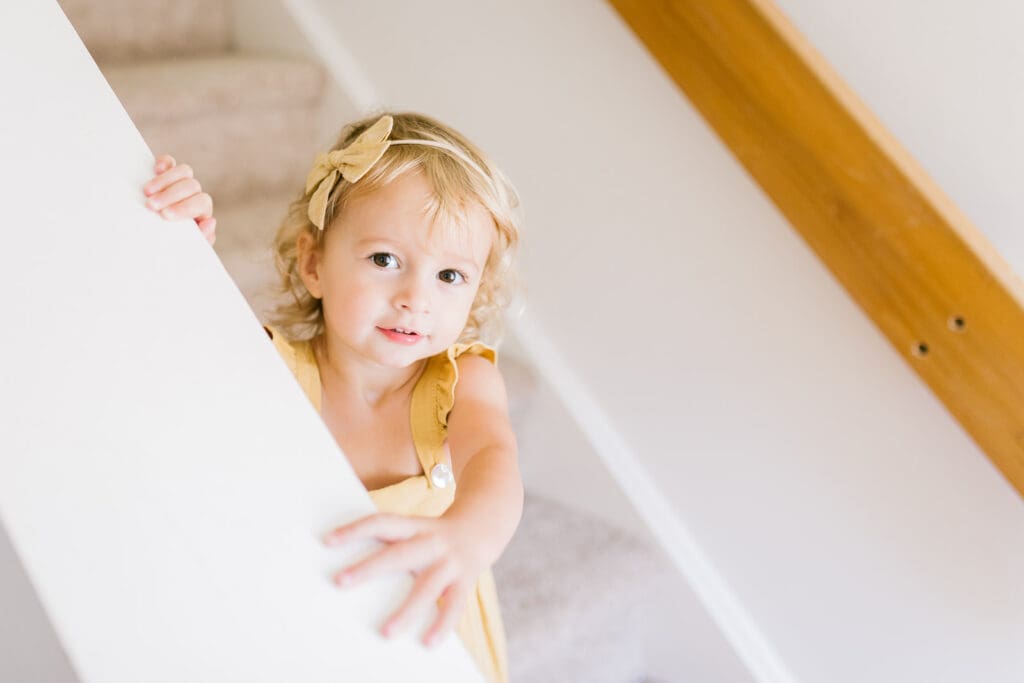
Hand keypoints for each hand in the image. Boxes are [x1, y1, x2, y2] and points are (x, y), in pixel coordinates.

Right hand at [142, 154, 215, 244]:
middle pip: (192, 186)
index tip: (165, 216)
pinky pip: (170, 162)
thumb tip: (211, 221)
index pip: (202, 203)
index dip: (185, 207)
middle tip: (151, 206)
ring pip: (184, 171)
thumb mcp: (185, 248)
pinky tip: (155, 169)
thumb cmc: (171, 247)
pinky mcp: (166, 174)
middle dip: (171, 195)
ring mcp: (181, 183)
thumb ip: (201, 239)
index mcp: (201, 212)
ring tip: (146, 192)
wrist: (155, 246)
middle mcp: (194, 195)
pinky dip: (165, 163)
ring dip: (165, 181)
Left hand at [323, 512, 486, 647]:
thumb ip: (390, 544)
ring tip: (387, 633)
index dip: (355, 529)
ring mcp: (450, 562)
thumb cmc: (434, 535)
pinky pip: (454, 605)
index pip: (382, 522)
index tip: (328, 541)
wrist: (482, 526)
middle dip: (370, 568)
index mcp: (414, 526)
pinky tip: (428, 642)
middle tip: (340, 581)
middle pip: (399, 554)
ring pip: (427, 586)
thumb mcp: (413, 529)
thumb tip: (351, 569)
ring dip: (407, 610)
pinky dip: (442, 625)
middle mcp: (431, 541)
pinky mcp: (466, 581)